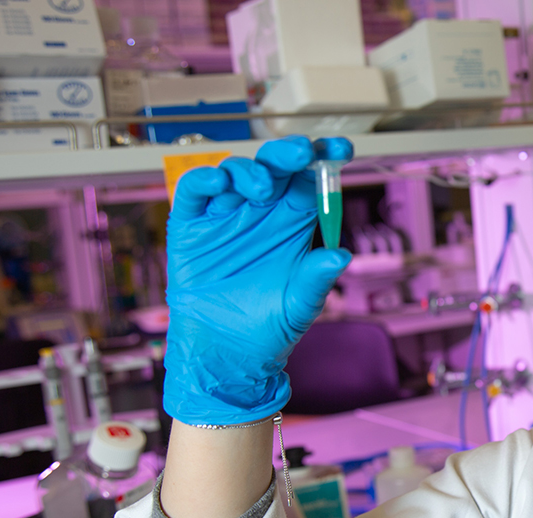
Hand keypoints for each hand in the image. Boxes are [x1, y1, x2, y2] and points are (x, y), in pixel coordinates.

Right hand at [163, 136, 350, 425]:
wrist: (227, 353)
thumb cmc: (269, 326)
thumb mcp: (300, 304)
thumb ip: (317, 278)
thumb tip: (342, 255)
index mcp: (293, 222)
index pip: (310, 180)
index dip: (324, 159)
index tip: (341, 149)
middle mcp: (260, 212)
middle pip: (275, 168)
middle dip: (288, 154)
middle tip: (301, 154)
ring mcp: (225, 215)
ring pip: (236, 172)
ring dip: (250, 170)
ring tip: (262, 189)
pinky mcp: (191, 226)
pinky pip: (194, 191)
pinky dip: (204, 180)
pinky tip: (219, 184)